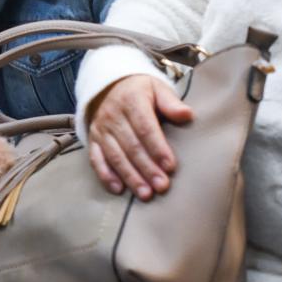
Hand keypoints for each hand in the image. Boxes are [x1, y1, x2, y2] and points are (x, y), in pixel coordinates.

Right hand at [86, 74, 192, 201]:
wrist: (110, 86)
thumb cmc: (141, 91)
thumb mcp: (157, 89)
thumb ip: (171, 103)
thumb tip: (187, 115)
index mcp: (131, 100)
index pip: (145, 128)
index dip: (158, 148)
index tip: (170, 167)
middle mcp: (113, 115)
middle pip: (131, 146)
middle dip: (147, 168)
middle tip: (162, 186)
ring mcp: (101, 129)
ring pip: (115, 156)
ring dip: (130, 177)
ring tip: (146, 194)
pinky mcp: (93, 140)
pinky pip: (96, 160)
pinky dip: (106, 175)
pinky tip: (118, 189)